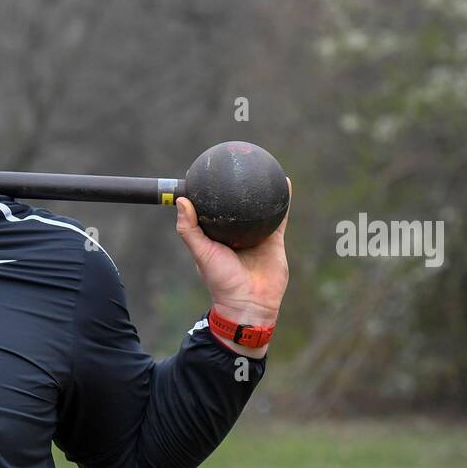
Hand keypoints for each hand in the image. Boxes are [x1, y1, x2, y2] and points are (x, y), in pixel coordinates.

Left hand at [175, 177, 290, 351]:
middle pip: (233, 207)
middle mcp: (235, 234)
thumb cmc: (221, 281)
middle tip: (232, 163)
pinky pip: (280, 215)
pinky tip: (285, 181)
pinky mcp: (274, 239)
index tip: (201, 174)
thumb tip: (181, 201)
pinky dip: (283, 199)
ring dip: (259, 190)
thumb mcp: (201, 253)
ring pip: (257, 208)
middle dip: (232, 188)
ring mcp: (255, 236)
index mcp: (215, 237)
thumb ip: (190, 230)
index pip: (208, 211)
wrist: (250, 303)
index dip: (205, 195)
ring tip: (260, 166)